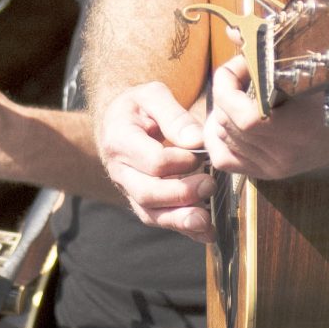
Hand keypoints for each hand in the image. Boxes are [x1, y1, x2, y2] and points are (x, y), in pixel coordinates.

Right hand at [97, 81, 213, 240]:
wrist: (119, 121)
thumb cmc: (139, 106)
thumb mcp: (153, 95)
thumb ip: (174, 115)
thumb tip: (196, 141)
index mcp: (120, 140)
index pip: (152, 161)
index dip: (180, 162)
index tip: (200, 154)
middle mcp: (120, 170)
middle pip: (148, 193)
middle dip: (182, 194)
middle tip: (210, 185)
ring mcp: (129, 189)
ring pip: (150, 213)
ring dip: (180, 220)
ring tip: (206, 222)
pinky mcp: (141, 201)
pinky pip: (159, 220)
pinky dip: (183, 229)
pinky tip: (205, 232)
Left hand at [204, 53, 328, 181]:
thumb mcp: (305, 72)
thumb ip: (265, 56)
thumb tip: (231, 31)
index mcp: (291, 130)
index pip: (239, 112)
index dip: (228, 81)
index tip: (241, 63)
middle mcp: (277, 154)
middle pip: (227, 122)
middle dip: (225, 92)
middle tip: (240, 75)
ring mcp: (270, 167)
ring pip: (222, 138)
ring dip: (222, 111)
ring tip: (235, 95)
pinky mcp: (267, 173)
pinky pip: (224, 160)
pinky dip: (218, 138)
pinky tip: (227, 122)